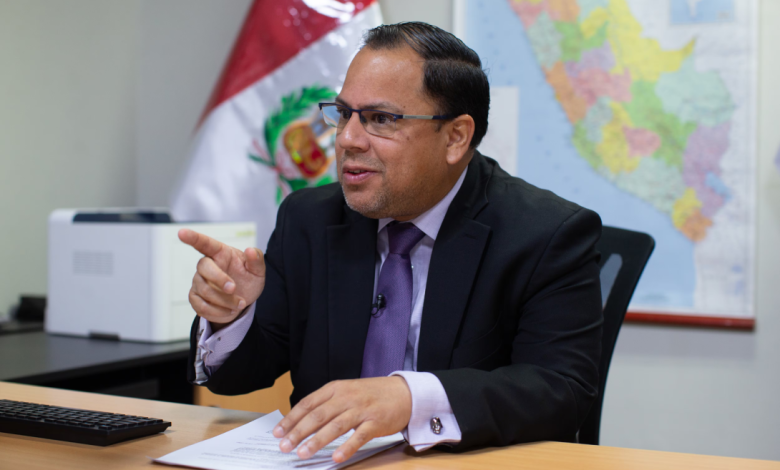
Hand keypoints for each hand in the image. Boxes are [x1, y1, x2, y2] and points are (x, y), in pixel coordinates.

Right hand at [178, 228, 265, 328]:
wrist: (243, 302)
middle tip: (234, 288)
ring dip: (224, 300)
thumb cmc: (248, 280)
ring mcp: (198, 281)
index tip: (182, 232)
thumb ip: (256, 260)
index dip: (193, 237)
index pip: (204, 243)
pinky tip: (229, 311)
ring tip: (240, 304)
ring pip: (205, 290)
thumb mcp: (257, 271)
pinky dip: (218, 312)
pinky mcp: (195, 297)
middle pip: (203, 267)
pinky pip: (201, 306)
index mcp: (220, 253)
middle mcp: (206, 265)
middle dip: (219, 279)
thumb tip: (251, 250)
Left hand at [273, 377, 411, 462]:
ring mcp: (361, 409)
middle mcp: (347, 397)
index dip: (292, 418)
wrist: (403, 392)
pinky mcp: (375, 422)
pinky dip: (346, 447)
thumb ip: (327, 404)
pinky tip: (335, 457)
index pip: (308, 404)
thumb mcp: (346, 392)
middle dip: (298, 432)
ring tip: (303, 453)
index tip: (278, 432)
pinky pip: (359, 436)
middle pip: (318, 415)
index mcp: (336, 388)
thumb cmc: (371, 394)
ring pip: (335, 426)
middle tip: (285, 446)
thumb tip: (301, 422)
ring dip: (317, 441)